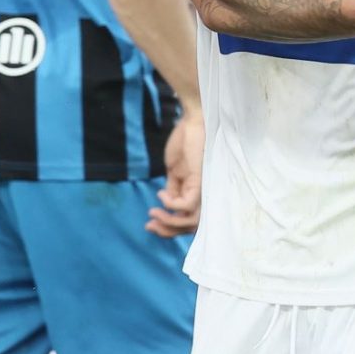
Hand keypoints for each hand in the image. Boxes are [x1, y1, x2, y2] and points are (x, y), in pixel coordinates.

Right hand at [148, 108, 202, 236]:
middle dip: (168, 230)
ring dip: (169, 221)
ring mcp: (204, 188)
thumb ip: (174, 189)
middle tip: (150, 226)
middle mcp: (204, 194)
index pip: (189, 221)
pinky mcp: (200, 181)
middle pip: (191, 226)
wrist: (191, 123)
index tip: (150, 225)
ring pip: (191, 219)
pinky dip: (172, 204)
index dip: (171, 228)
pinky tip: (161, 194)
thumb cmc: (185, 144)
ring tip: (154, 213)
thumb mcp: (175, 171)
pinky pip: (187, 204)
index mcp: (197, 193)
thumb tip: (167, 205)